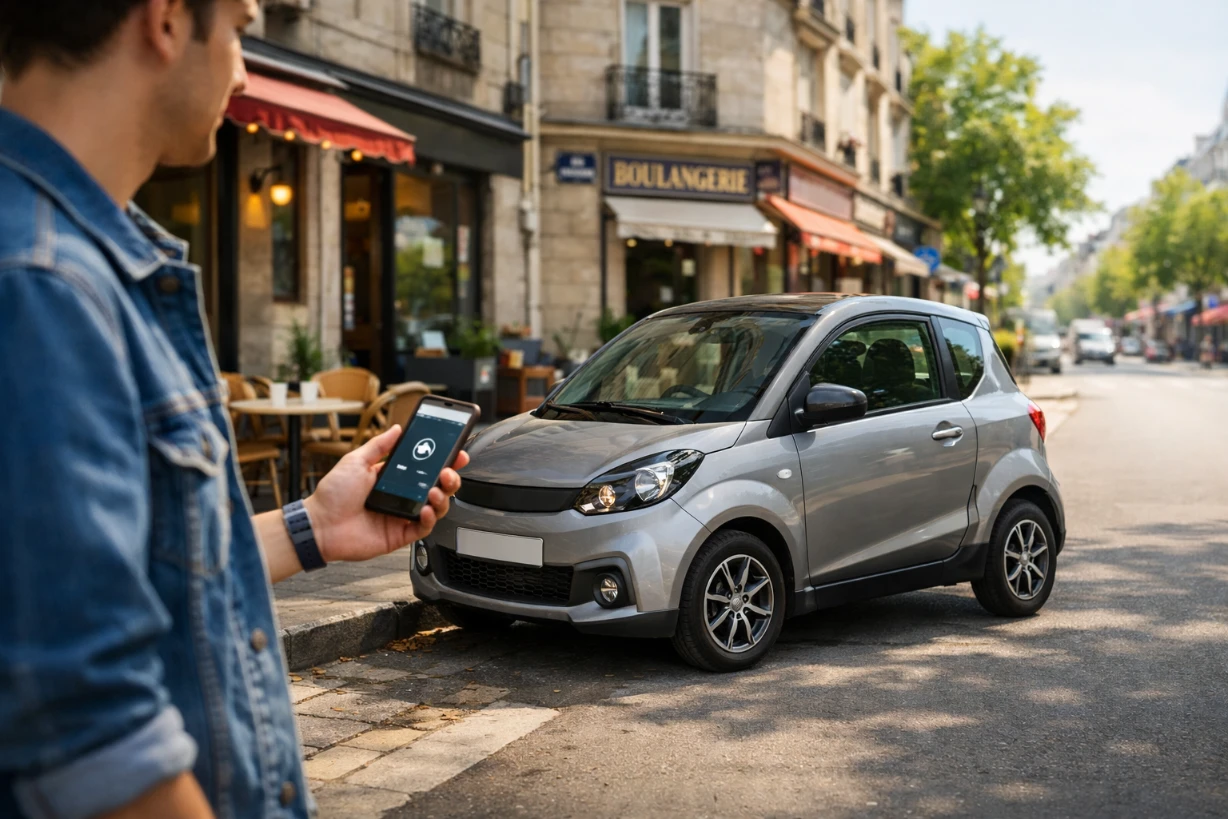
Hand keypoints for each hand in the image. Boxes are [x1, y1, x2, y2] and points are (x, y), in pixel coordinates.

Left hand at [303, 425, 468, 563]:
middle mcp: (402, 496)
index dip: (444, 460)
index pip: (426, 467)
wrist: (320, 525)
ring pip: (436, 507)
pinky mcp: (400, 535)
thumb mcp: (356, 461)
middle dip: (450, 478)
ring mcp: (402, 515)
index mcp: (393, 478)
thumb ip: (379, 446)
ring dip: (442, 497)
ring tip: (435, 490)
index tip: (456, 452)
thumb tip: (397, 429)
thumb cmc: (333, 495)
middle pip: (437, 486)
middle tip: (450, 471)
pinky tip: (426, 510)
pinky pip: (424, 528)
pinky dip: (430, 518)